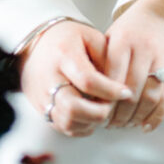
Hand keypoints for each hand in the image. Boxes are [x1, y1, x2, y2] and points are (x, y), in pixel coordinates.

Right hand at [19, 20, 134, 137]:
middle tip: (112, 106)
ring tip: (101, 110)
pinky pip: (63, 127)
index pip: (88, 81)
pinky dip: (81, 126)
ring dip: (90, 122)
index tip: (126, 92)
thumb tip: (119, 84)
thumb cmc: (68, 38)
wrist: (37, 43)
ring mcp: (42, 96)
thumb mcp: (90, 36)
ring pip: (67, 122)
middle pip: (72, 108)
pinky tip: (90, 115)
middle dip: (99, 113)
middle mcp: (49, 78)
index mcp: (64, 55)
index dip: (110, 91)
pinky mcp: (41, 108)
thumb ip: (107, 57)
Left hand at [103, 0, 163, 131]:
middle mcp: (143, 48)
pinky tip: (145, 125)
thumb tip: (91, 92)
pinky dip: (156, 117)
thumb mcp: (114, 34)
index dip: (104, 98)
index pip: (111, 76)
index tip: (97, 110)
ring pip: (149, 97)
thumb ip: (104, 59)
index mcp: (123, 39)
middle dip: (119, 113)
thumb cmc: (134, 26)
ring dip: (136, 117)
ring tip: (126, 125)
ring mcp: (162, 58)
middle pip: (130, 91)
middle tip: (110, 124)